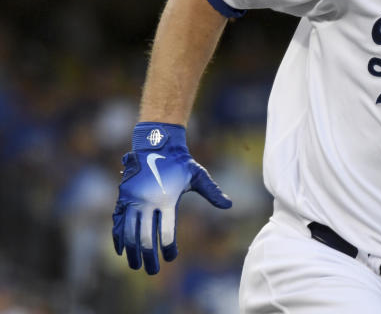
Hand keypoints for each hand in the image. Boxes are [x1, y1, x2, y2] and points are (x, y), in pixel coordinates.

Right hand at [112, 122, 231, 273]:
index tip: (171, 257)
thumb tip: (229, 205)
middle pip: (145, 237)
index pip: (166, 232)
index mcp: (166, 199)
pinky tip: (120, 251)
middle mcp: (147, 202)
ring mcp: (132, 200)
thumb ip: (212, 192)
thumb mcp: (198, 175)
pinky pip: (117, 222)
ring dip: (131, 252)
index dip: (168, 248)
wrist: (156, 144)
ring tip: (136, 266)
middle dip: (149, 256)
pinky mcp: (123, 198)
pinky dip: (118, 238)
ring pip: (128, 233)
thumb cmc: (180, 163)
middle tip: (153, 271)